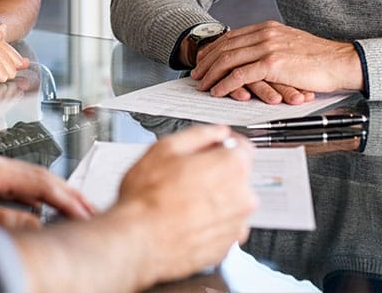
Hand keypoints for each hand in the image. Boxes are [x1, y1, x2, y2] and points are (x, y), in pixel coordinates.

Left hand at [0, 149, 93, 229]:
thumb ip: (0, 221)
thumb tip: (35, 223)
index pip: (39, 181)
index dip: (66, 197)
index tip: (86, 211)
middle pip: (36, 176)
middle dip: (64, 193)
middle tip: (88, 209)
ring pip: (24, 180)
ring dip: (48, 196)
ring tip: (68, 210)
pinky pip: (9, 184)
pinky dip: (28, 196)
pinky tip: (32, 208)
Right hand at [116, 124, 255, 286]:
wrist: (138, 242)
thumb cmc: (148, 199)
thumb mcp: (166, 148)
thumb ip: (199, 135)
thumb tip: (215, 133)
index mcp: (232, 167)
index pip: (243, 147)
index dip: (223, 144)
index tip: (212, 147)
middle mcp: (242, 197)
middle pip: (236, 175)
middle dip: (216, 172)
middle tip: (187, 176)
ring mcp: (235, 226)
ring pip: (230, 202)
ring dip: (214, 199)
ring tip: (182, 200)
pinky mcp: (226, 248)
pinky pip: (223, 227)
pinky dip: (209, 222)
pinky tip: (186, 219)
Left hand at [192, 20, 362, 103]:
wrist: (341, 61)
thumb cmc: (320, 59)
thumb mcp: (290, 45)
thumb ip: (271, 47)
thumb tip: (255, 58)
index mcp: (268, 28)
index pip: (231, 37)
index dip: (213, 49)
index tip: (203, 60)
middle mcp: (265, 34)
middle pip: (225, 46)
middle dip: (206, 61)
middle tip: (196, 74)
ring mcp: (268, 47)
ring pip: (228, 59)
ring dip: (211, 74)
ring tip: (202, 85)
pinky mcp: (272, 64)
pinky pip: (240, 75)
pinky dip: (224, 84)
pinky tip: (218, 91)